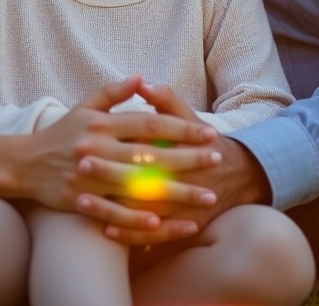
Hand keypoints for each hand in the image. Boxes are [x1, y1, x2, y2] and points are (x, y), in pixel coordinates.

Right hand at [18, 77, 221, 235]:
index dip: (180, 127)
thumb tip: (141, 77)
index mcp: (102, 123)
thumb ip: (113, 92)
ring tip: (206, 197)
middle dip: (188, 158)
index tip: (208, 132)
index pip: (149, 123)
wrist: (25, 163)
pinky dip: (138, 218)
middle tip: (217, 160)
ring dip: (176, 192)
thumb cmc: (61, 133)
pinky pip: (114, 212)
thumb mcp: (84, 106)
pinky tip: (163, 221)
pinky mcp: (81, 201)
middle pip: (151, 155)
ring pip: (140, 186)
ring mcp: (90, 176)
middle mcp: (98, 147)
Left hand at [76, 80, 270, 245]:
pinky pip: (154, 236)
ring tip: (81, 201)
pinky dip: (130, 235)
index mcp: (180, 147)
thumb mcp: (190, 116)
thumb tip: (141, 82)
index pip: (147, 144)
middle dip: (109, 173)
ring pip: (143, 210)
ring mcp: (182, 207)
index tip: (87, 137)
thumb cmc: (204, 141)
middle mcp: (182, 178)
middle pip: (141, 178)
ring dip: (111, 207)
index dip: (118, 142)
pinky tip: (106, 229)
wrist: (238, 176)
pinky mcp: (183, 227)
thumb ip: (166, 99)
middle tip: (80, 166)